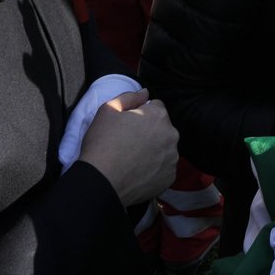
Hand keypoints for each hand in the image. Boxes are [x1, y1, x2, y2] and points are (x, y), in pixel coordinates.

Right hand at [77, 89, 178, 207]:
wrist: (102, 182)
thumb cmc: (102, 142)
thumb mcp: (108, 109)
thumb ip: (130, 96)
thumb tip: (146, 93)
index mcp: (159, 116)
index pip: (156, 107)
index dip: (141, 114)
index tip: (127, 126)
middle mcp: (172, 135)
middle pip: (162, 128)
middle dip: (150, 131)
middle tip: (129, 143)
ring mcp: (173, 158)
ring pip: (165, 148)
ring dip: (154, 150)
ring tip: (133, 159)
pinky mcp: (170, 177)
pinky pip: (164, 168)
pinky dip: (155, 169)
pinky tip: (138, 172)